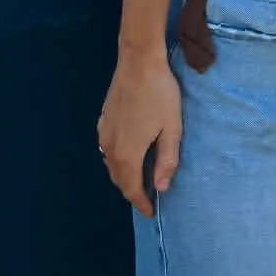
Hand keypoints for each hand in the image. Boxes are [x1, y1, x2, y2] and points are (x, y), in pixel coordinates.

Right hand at [98, 50, 182, 216]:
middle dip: (132, 192)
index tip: (150, 213)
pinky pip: (107, 150)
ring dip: (124, 176)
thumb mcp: (172, 128)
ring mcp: (104, 134)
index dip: (141, 203)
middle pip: (119, 179)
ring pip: (111, 165)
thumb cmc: (160, 95)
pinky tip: (128, 155)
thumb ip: (167, 160)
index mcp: (128, 154)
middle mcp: (110, 148)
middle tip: (147, 198)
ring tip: (140, 179)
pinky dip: (117, 161)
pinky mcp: (103, 121)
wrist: (139, 63)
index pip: (132, 189)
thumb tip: (162, 188)